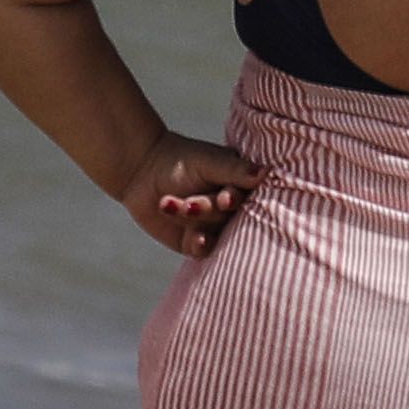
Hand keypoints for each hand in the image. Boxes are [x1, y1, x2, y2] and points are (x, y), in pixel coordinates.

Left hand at [120, 134, 263, 259]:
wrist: (142, 170)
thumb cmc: (181, 160)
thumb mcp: (209, 162)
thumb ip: (235, 170)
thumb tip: (266, 172)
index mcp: (239, 185)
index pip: (247, 197)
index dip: (235, 200)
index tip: (225, 198)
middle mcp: (230, 208)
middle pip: (229, 216)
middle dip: (208, 209)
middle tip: (191, 203)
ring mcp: (213, 226)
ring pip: (216, 232)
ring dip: (198, 222)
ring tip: (177, 207)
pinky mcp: (195, 242)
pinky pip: (204, 249)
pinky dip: (200, 244)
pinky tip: (195, 238)